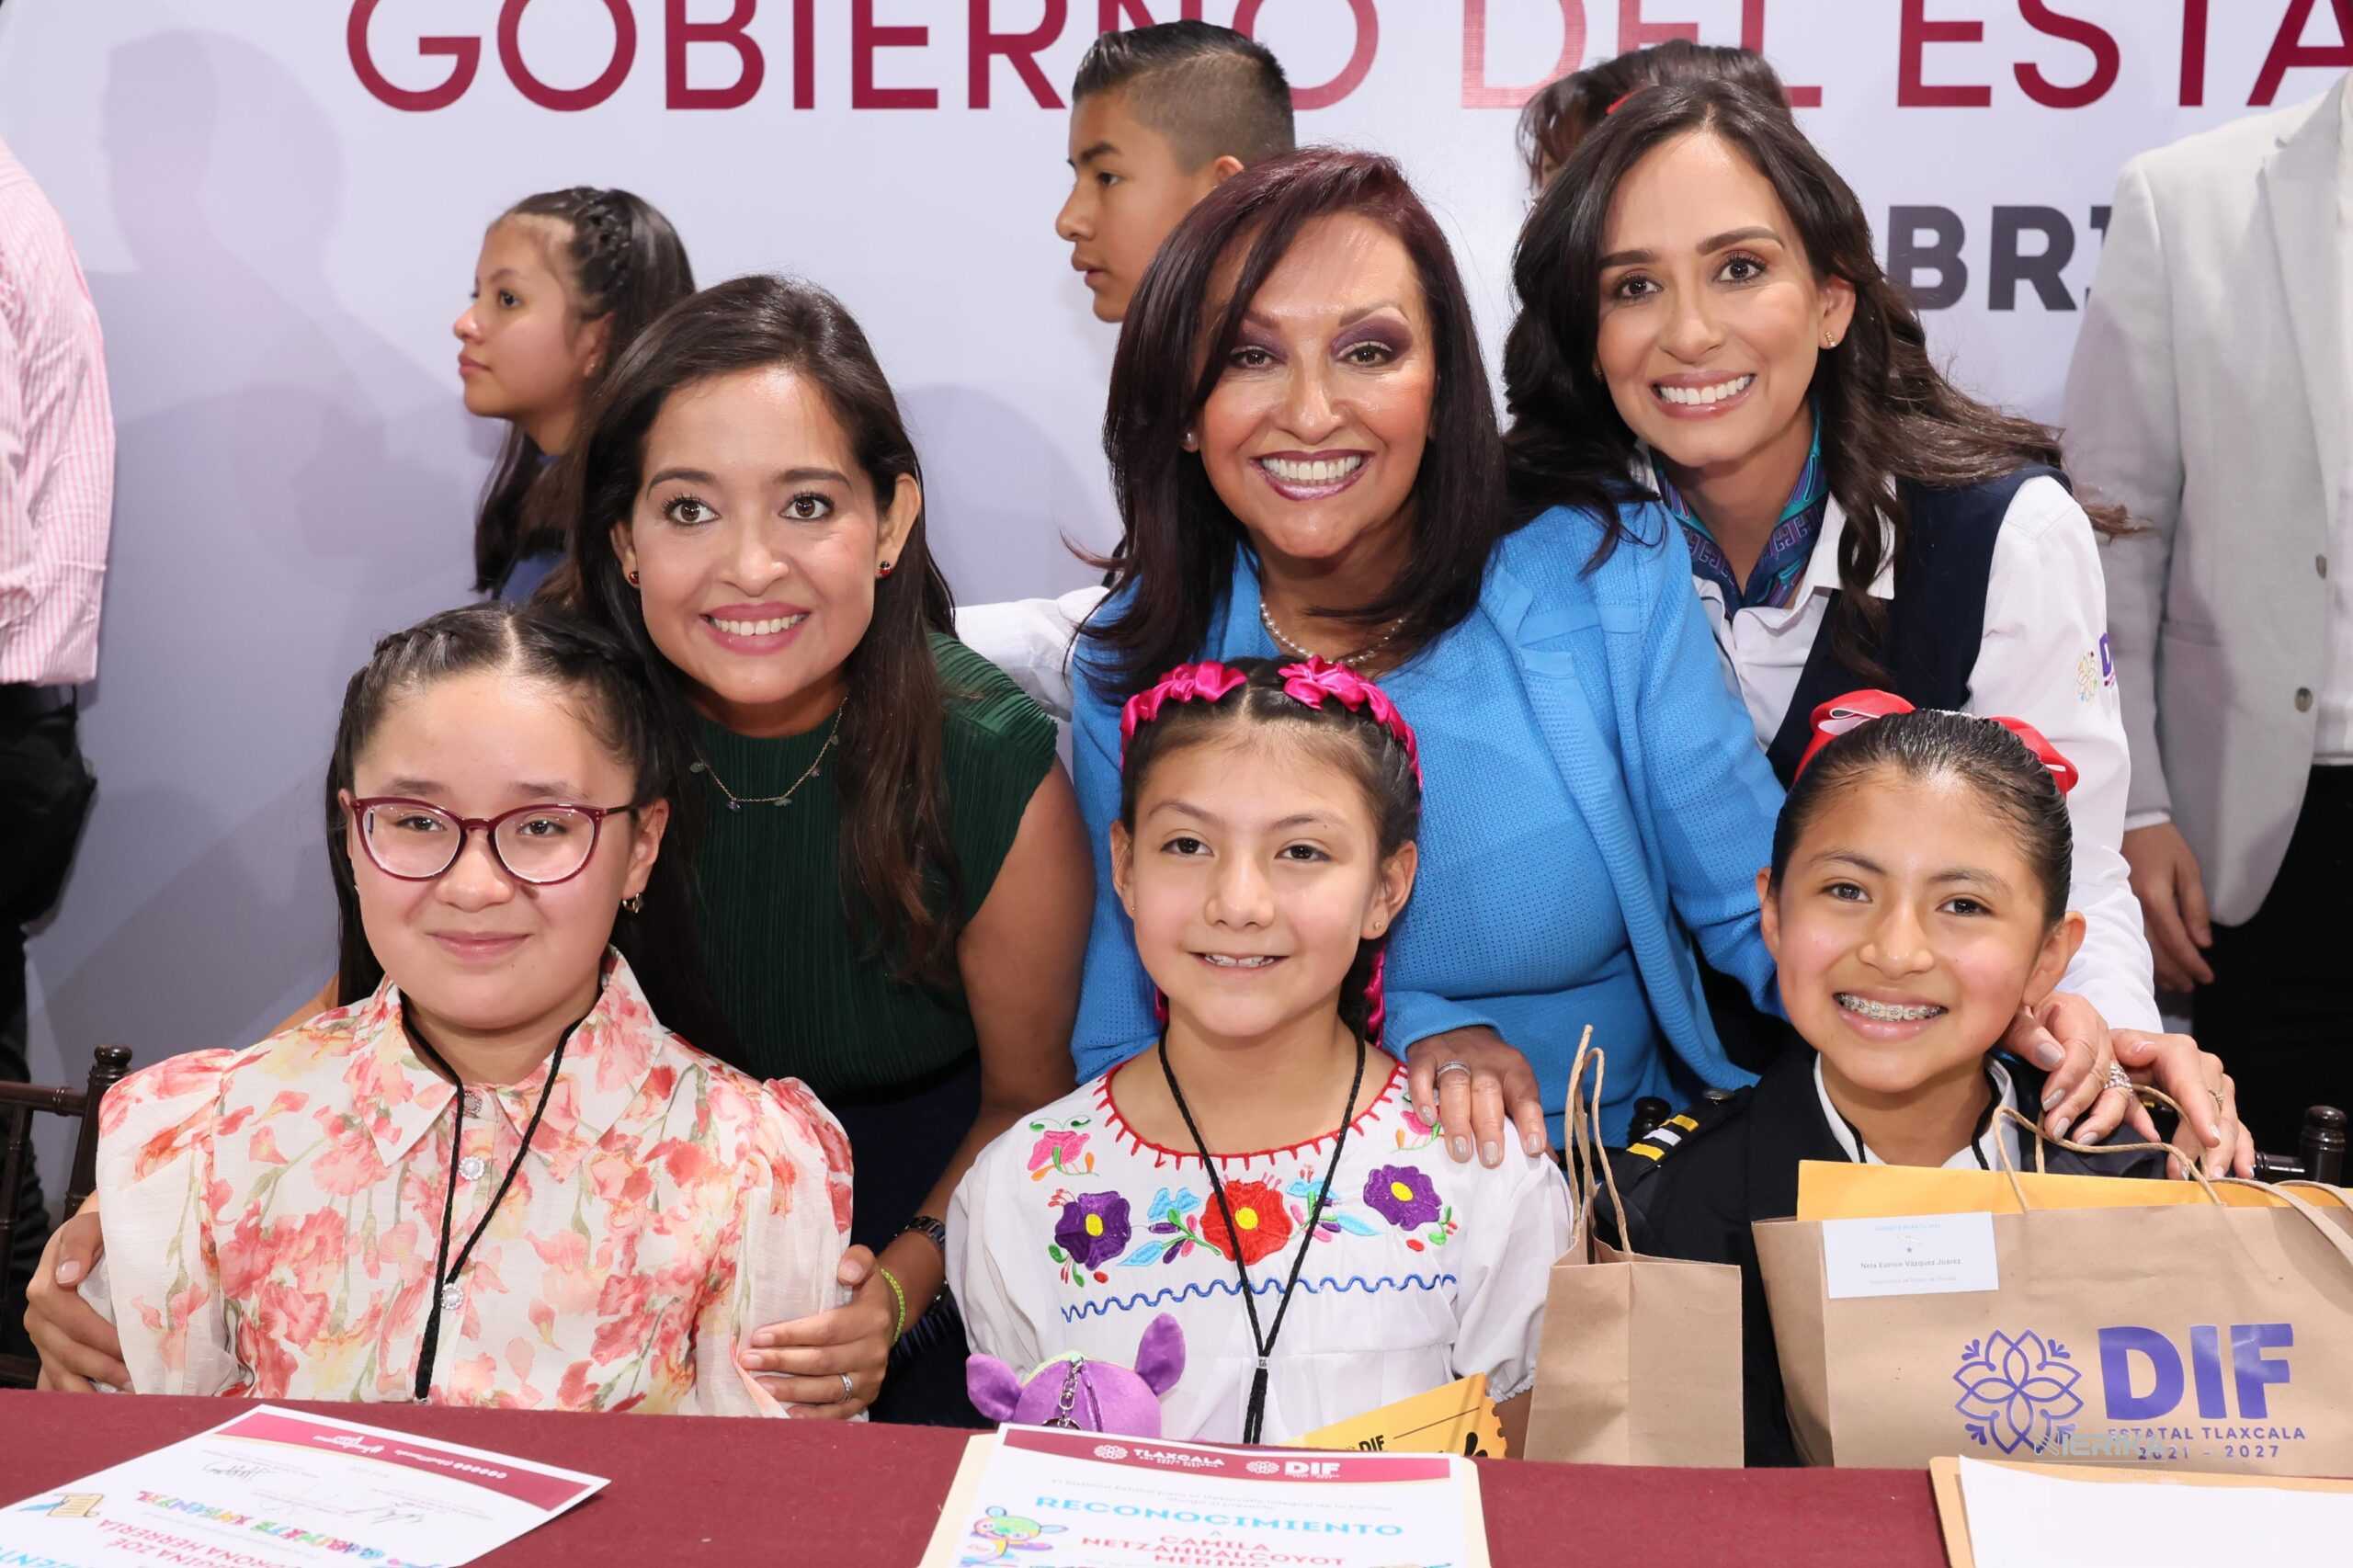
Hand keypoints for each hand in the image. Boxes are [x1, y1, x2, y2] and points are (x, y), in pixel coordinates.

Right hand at [25, 1207, 125, 1391]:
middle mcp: (38, 1317)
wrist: (94, 1241)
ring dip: (88, 1390)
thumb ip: (80, 1243)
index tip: (126, 1347)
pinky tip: (98, 1409)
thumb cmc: (99, 1233)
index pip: (66, 1317)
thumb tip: (66, 1274)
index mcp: (46, 1287)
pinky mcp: (50, 1352)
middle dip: (100, 1367)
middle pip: (64, 1350)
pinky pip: (56, 1380)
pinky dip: (76, 1395)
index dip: (96, 1334)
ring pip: (59, 1371)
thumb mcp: (92, 1227)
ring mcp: (42, 1338)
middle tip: (135, 1381)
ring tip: (122, 1401)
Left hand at [738, 1245, 892, 1418]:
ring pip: (827, 1389)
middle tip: (748, 1361)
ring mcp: (871, 1378)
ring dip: (791, 1389)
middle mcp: (875, 1352)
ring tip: (759, 1385)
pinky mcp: (866, 1397)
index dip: (792, 1334)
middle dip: (782, 1361)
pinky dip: (812, 1415)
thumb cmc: (862, 1291)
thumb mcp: (865, 1266)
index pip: (827, 1329)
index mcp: (872, 1318)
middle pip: (822, 1361)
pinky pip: (838, 1411)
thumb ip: (857, 1260)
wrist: (887, 1316)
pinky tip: (786, 1413)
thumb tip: (843, 1271)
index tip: (758, 1336)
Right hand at [1404, 1028, 1545, 1166]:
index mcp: (1513, 1070)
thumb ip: (1527, 1120)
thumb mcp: (1512, 1085)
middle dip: (1489, 1127)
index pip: (1525, 1094)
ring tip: (1461, 1152)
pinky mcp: (1425, 1056)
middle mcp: (1485, 1062)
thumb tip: (1548, 1158)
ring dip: (1458, 1120)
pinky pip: (1422, 1074)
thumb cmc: (1487, 1069)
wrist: (1452, 1026)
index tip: (1532, 1149)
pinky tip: (1427, 1119)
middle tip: (1490, 1159)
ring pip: (1456, 1086)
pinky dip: (1423, 1097)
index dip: (1531, 1121)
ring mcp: (1452, 1057)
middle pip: (1488, 1092)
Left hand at [2020, 993, 2151, 1145]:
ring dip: (2102, 1117)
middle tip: (2055, 1129)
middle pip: (2098, 1073)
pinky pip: (2125, 1096)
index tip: (2048, 1102)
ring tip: (2082, 1140)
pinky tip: (2147, 1135)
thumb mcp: (2010, 1019)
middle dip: (2077, 1104)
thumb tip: (2054, 1059)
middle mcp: (2099, 1034)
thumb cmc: (2009, 1017)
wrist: (2014, 1019)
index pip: (2081, 1049)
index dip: (2067, 1078)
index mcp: (2077, 1012)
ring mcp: (2107, 1056)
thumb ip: (2026, 1033)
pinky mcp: (2109, 1075)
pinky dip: (2135, 1116)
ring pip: (2116, 1088)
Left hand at [2110, 1030, 2252, 1179]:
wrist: (2129, 1052)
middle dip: (2209, 1146)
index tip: (2210, 1140)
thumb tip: (2142, 1052)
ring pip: (2229, 1122)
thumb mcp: (2115, 1047)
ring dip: (2225, 1153)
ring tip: (2216, 1178)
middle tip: (2202, 1175)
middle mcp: (2207, 1067)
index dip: (2202, 1113)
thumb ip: (2125, 1049)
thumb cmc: (2120, 1054)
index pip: (2193, 1085)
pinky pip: (2239, 1129)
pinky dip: (2242, 1150)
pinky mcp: (2224, 1105)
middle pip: (2214, 1110)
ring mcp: (2219, 1087)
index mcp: (2179, 1052)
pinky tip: (2243, 1171)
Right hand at [2124, 822, 2214, 990]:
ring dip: (2159, 970)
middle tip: (2192, 986)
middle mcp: (2134, 909)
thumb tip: (2203, 942)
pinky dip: (2143, 957)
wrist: (2132, 824)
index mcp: (2154, 898)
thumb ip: (2195, 907)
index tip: (2207, 977)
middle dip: (2176, 972)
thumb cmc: (2164, 845)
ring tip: (2176, 983)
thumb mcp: (2188, 870)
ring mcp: (2120, 909)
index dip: (2192, 962)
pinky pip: (2129, 939)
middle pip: (2155, 951)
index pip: (2176, 940)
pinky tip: (2153, 967)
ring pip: (2139, 949)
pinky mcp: (2114, 908)